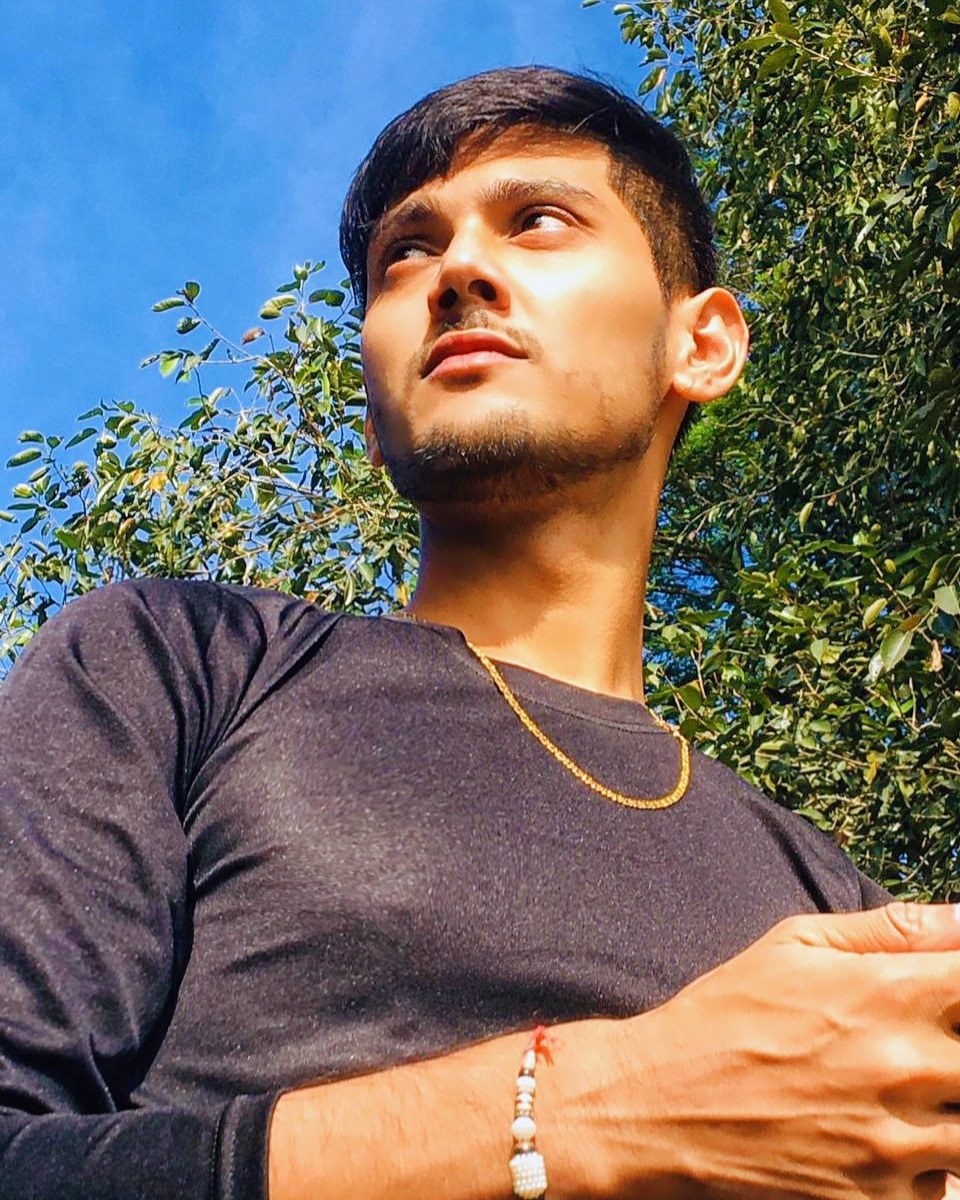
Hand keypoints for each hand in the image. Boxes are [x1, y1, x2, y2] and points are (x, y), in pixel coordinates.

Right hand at [598, 903, 959, 1199]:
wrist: (659, 1105)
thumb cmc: (724, 1016)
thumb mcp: (793, 946)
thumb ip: (890, 929)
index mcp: (891, 993)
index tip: (949, 997)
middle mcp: (906, 1066)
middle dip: (955, 1054)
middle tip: (920, 1051)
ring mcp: (897, 1144)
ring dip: (948, 1115)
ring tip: (907, 1098)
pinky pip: (941, 1190)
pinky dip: (925, 1171)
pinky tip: (880, 1144)